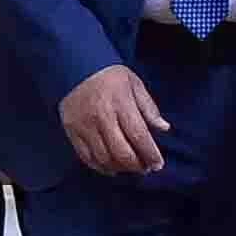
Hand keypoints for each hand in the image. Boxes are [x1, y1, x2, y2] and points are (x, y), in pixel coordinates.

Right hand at [59, 63, 167, 177]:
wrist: (76, 67)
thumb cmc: (109, 76)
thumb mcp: (134, 84)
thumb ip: (149, 108)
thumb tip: (164, 128)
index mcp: (120, 103)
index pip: (138, 135)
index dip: (150, 154)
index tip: (158, 164)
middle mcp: (102, 117)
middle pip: (121, 152)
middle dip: (137, 165)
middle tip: (145, 168)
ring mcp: (84, 126)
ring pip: (104, 158)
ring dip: (120, 168)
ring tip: (130, 168)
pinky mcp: (72, 131)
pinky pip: (86, 157)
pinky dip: (100, 167)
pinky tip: (111, 168)